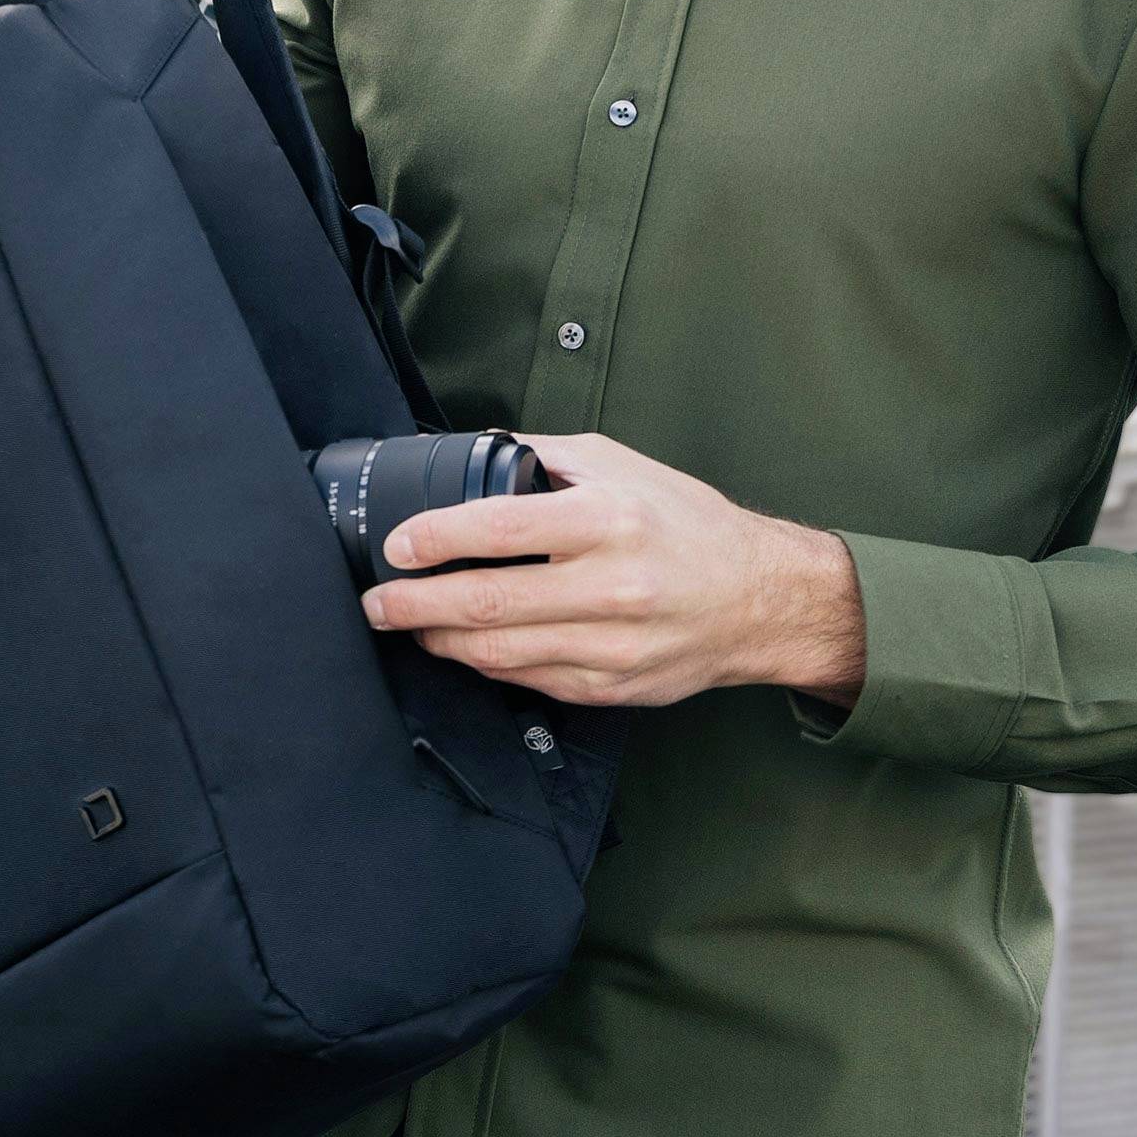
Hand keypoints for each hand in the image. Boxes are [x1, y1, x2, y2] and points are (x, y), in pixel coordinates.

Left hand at [360, 432, 866, 711]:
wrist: (760, 598)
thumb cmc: (686, 523)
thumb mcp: (620, 464)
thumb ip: (541, 456)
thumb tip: (466, 449)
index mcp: (607, 519)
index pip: (500, 529)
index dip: (436, 538)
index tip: (397, 545)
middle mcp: (610, 585)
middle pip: (486, 602)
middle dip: (414, 605)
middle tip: (376, 602)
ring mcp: (610, 645)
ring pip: (497, 653)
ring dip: (439, 641)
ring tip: (409, 625)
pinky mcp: (611, 687)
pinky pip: (527, 680)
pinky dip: (486, 665)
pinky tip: (465, 648)